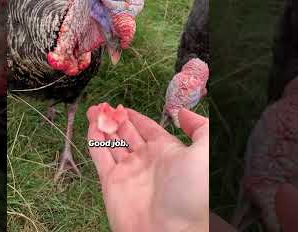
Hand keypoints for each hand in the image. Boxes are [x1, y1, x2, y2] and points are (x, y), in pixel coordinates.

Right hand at [87, 106, 208, 231]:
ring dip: (102, 125)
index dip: (134, 117)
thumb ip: (199, 127)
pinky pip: (100, 156)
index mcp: (167, 151)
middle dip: (114, 119)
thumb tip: (183, 113)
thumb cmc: (195, 192)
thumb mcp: (206, 152)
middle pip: (126, 134)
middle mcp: (145, 160)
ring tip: (94, 110)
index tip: (121, 106)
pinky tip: (92, 125)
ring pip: (111, 143)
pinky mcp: (111, 184)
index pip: (146, 128)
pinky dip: (94, 140)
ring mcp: (127, 172)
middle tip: (103, 105)